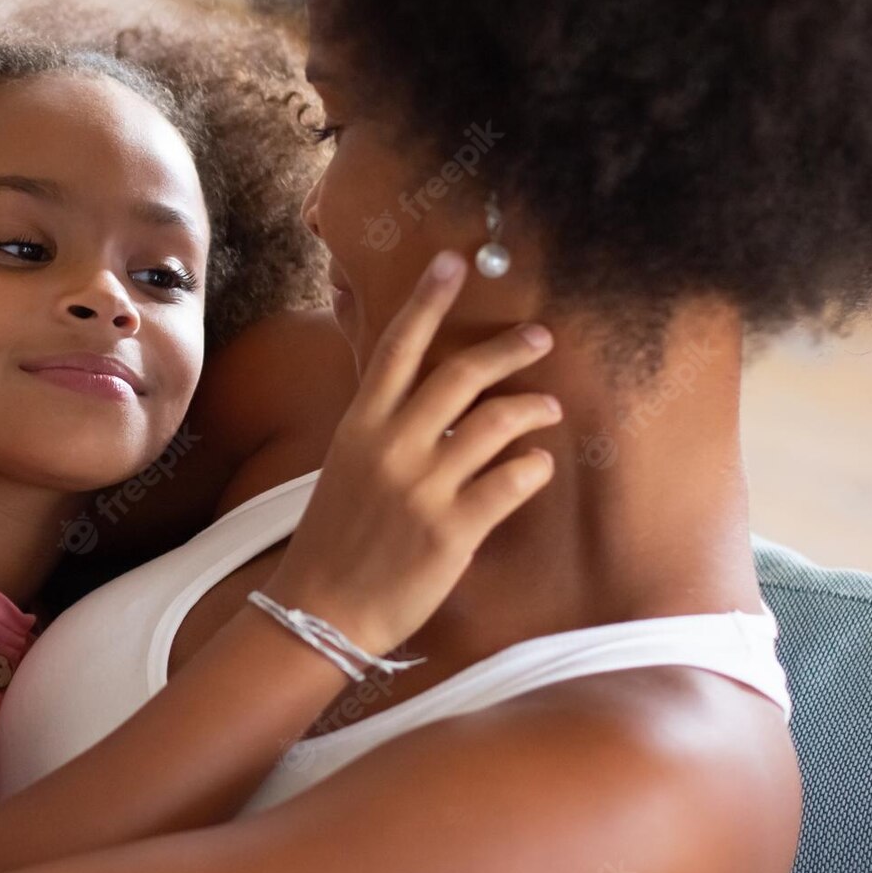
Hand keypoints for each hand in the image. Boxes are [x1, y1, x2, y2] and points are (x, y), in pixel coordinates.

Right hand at [261, 249, 561, 655]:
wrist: (322, 609)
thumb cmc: (337, 537)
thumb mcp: (347, 468)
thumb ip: (385, 430)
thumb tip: (434, 400)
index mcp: (360, 426)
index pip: (396, 348)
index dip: (426, 301)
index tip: (451, 263)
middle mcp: (390, 447)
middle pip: (459, 376)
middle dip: (507, 349)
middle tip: (540, 337)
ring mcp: (422, 488)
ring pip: (495, 424)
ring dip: (532, 410)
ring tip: (549, 410)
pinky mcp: (452, 530)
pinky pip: (511, 482)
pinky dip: (532, 468)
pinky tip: (537, 467)